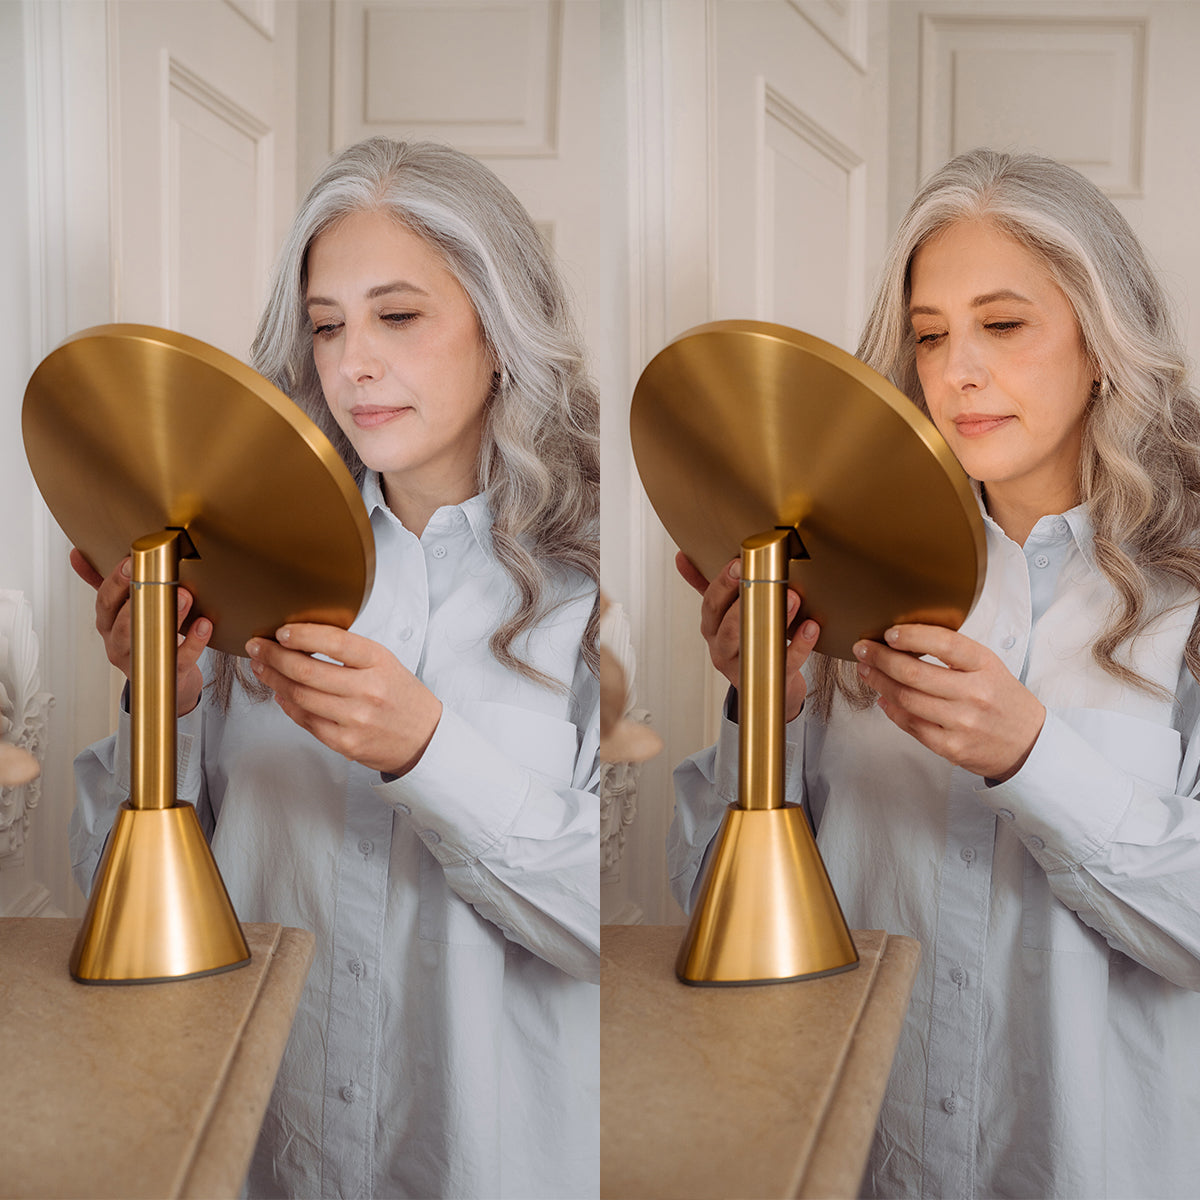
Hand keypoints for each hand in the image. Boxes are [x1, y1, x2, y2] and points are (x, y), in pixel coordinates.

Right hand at [70, 548, 210, 715]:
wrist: (162, 677)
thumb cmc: (141, 634)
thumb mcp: (117, 610)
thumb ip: (101, 582)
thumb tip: (76, 553)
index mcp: (107, 623)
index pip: (105, 601)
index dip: (116, 582)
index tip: (130, 561)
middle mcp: (119, 643)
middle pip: (125, 623)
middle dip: (143, 598)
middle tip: (164, 578)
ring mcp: (141, 661)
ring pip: (151, 640)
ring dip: (170, 617)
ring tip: (186, 597)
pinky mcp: (167, 673)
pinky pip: (180, 659)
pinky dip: (194, 641)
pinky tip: (203, 624)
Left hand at [246, 624, 441, 774]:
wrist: (423, 738)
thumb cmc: (401, 697)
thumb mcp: (386, 663)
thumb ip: (350, 652)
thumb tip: (300, 641)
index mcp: (379, 662)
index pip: (335, 642)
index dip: (302, 634)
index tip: (280, 632)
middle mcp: (368, 690)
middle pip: (307, 671)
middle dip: (274, 656)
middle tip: (257, 647)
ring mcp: (355, 719)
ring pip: (300, 696)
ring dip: (274, 680)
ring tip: (262, 667)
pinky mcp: (344, 742)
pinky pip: (305, 720)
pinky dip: (287, 705)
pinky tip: (280, 694)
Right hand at [676, 552, 817, 722]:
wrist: (768, 684)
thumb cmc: (745, 640)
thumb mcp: (722, 614)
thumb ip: (705, 586)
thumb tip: (681, 557)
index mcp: (711, 628)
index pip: (711, 604)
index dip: (723, 584)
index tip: (739, 563)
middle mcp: (722, 649)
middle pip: (729, 627)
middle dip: (748, 600)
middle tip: (770, 578)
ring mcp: (744, 667)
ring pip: (755, 644)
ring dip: (775, 619)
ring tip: (793, 598)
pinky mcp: (770, 679)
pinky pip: (784, 663)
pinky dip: (799, 645)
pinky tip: (810, 627)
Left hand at [852, 624, 1045, 780]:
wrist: (1028, 745)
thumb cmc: (1002, 700)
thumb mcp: (989, 667)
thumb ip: (954, 654)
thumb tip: (902, 644)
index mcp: (986, 666)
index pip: (945, 643)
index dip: (912, 635)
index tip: (888, 632)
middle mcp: (975, 693)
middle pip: (914, 673)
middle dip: (880, 658)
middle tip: (863, 649)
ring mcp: (963, 722)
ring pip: (906, 699)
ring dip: (879, 682)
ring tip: (866, 670)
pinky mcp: (952, 746)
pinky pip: (911, 725)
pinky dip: (891, 710)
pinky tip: (882, 699)